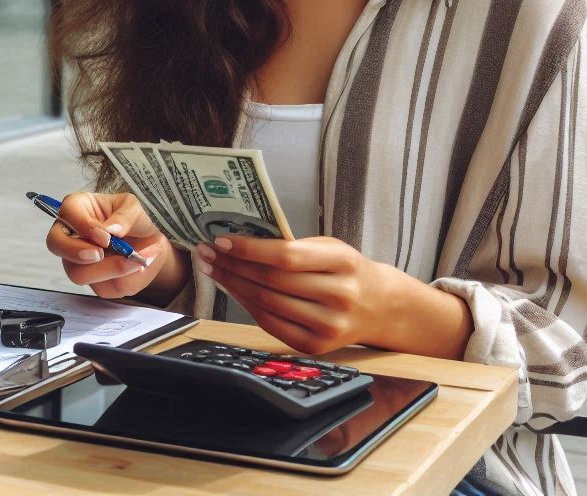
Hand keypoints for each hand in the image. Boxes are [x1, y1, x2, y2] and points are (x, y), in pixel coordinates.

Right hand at [47, 191, 171, 299]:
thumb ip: (125, 216)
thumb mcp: (135, 208)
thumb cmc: (138, 218)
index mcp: (80, 209)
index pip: (67, 213)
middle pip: (56, 244)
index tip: (105, 236)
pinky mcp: (94, 282)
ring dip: (109, 269)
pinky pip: (102, 287)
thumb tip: (111, 229)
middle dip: (76, 252)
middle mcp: (73, 235)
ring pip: (78, 272)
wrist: (153, 242)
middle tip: (100, 254)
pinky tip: (138, 266)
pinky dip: (124, 278)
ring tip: (136, 260)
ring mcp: (79, 261)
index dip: (83, 226)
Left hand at [193, 235, 389, 355]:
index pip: (287, 256)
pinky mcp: (316, 346)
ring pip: (267, 304)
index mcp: (343, 262)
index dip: (250, 249)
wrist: (378, 306)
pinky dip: (248, 306)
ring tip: (214, 269)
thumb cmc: (346, 269)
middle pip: (272, 282)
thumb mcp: (330, 248)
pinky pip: (271, 324)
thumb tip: (241, 242)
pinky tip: (234, 290)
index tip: (222, 240)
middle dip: (233, 266)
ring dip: (234, 285)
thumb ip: (293, 246)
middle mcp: (338, 296)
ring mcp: (328, 325)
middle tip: (208, 253)